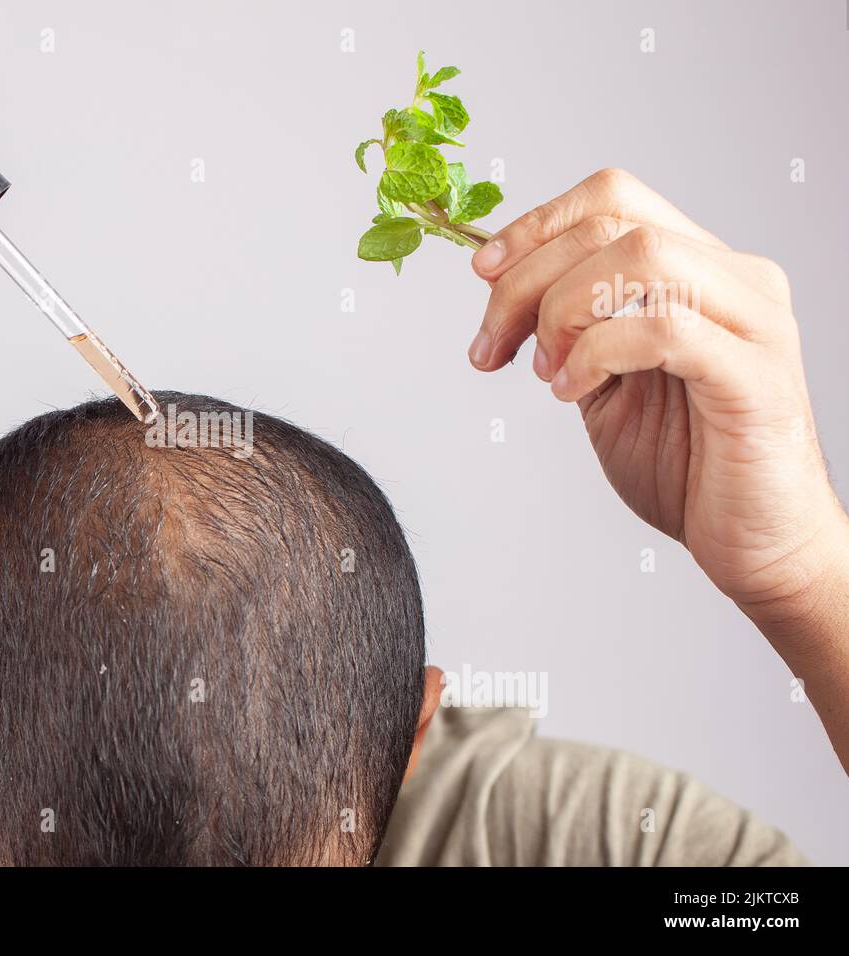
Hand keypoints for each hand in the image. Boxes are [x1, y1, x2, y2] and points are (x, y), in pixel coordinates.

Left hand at [465, 168, 847, 621]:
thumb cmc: (684, 466)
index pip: (612, 198)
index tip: (481, 274)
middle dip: (525, 281)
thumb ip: (569, 330)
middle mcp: (737, 280)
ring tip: (544, 371)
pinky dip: (598, 353)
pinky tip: (572, 391)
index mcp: (701, 269)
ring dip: (563, 310)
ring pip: (642, 256)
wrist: (753, 545)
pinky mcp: (756, 377)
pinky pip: (664, 329)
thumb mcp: (602, 384)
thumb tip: (500, 284)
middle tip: (491, 347)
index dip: (535, 226)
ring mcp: (754, 323)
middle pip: (611, 224)